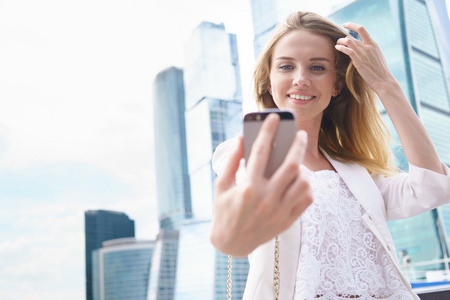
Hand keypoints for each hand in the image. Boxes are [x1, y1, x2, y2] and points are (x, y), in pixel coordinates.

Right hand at [210, 113, 312, 256]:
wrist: (231, 244)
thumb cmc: (224, 210)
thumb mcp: (221, 184)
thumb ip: (232, 160)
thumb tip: (241, 137)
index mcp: (248, 188)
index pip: (260, 151)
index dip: (267, 131)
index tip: (273, 118)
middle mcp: (266, 199)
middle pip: (291, 164)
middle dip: (297, 144)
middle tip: (299, 134)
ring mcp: (279, 211)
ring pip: (303, 183)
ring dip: (303, 168)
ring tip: (298, 161)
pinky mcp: (287, 221)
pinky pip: (306, 200)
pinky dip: (306, 187)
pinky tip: (299, 180)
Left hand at [335, 23, 393, 91]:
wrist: (383, 80)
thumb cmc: (380, 71)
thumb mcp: (377, 56)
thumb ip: (370, 50)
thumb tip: (363, 47)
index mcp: (373, 44)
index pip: (362, 29)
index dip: (352, 25)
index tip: (345, 25)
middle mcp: (368, 46)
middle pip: (352, 36)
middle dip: (343, 36)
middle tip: (338, 40)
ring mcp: (363, 53)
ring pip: (348, 41)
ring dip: (340, 41)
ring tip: (337, 44)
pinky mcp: (359, 61)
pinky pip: (348, 50)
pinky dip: (341, 47)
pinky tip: (337, 48)